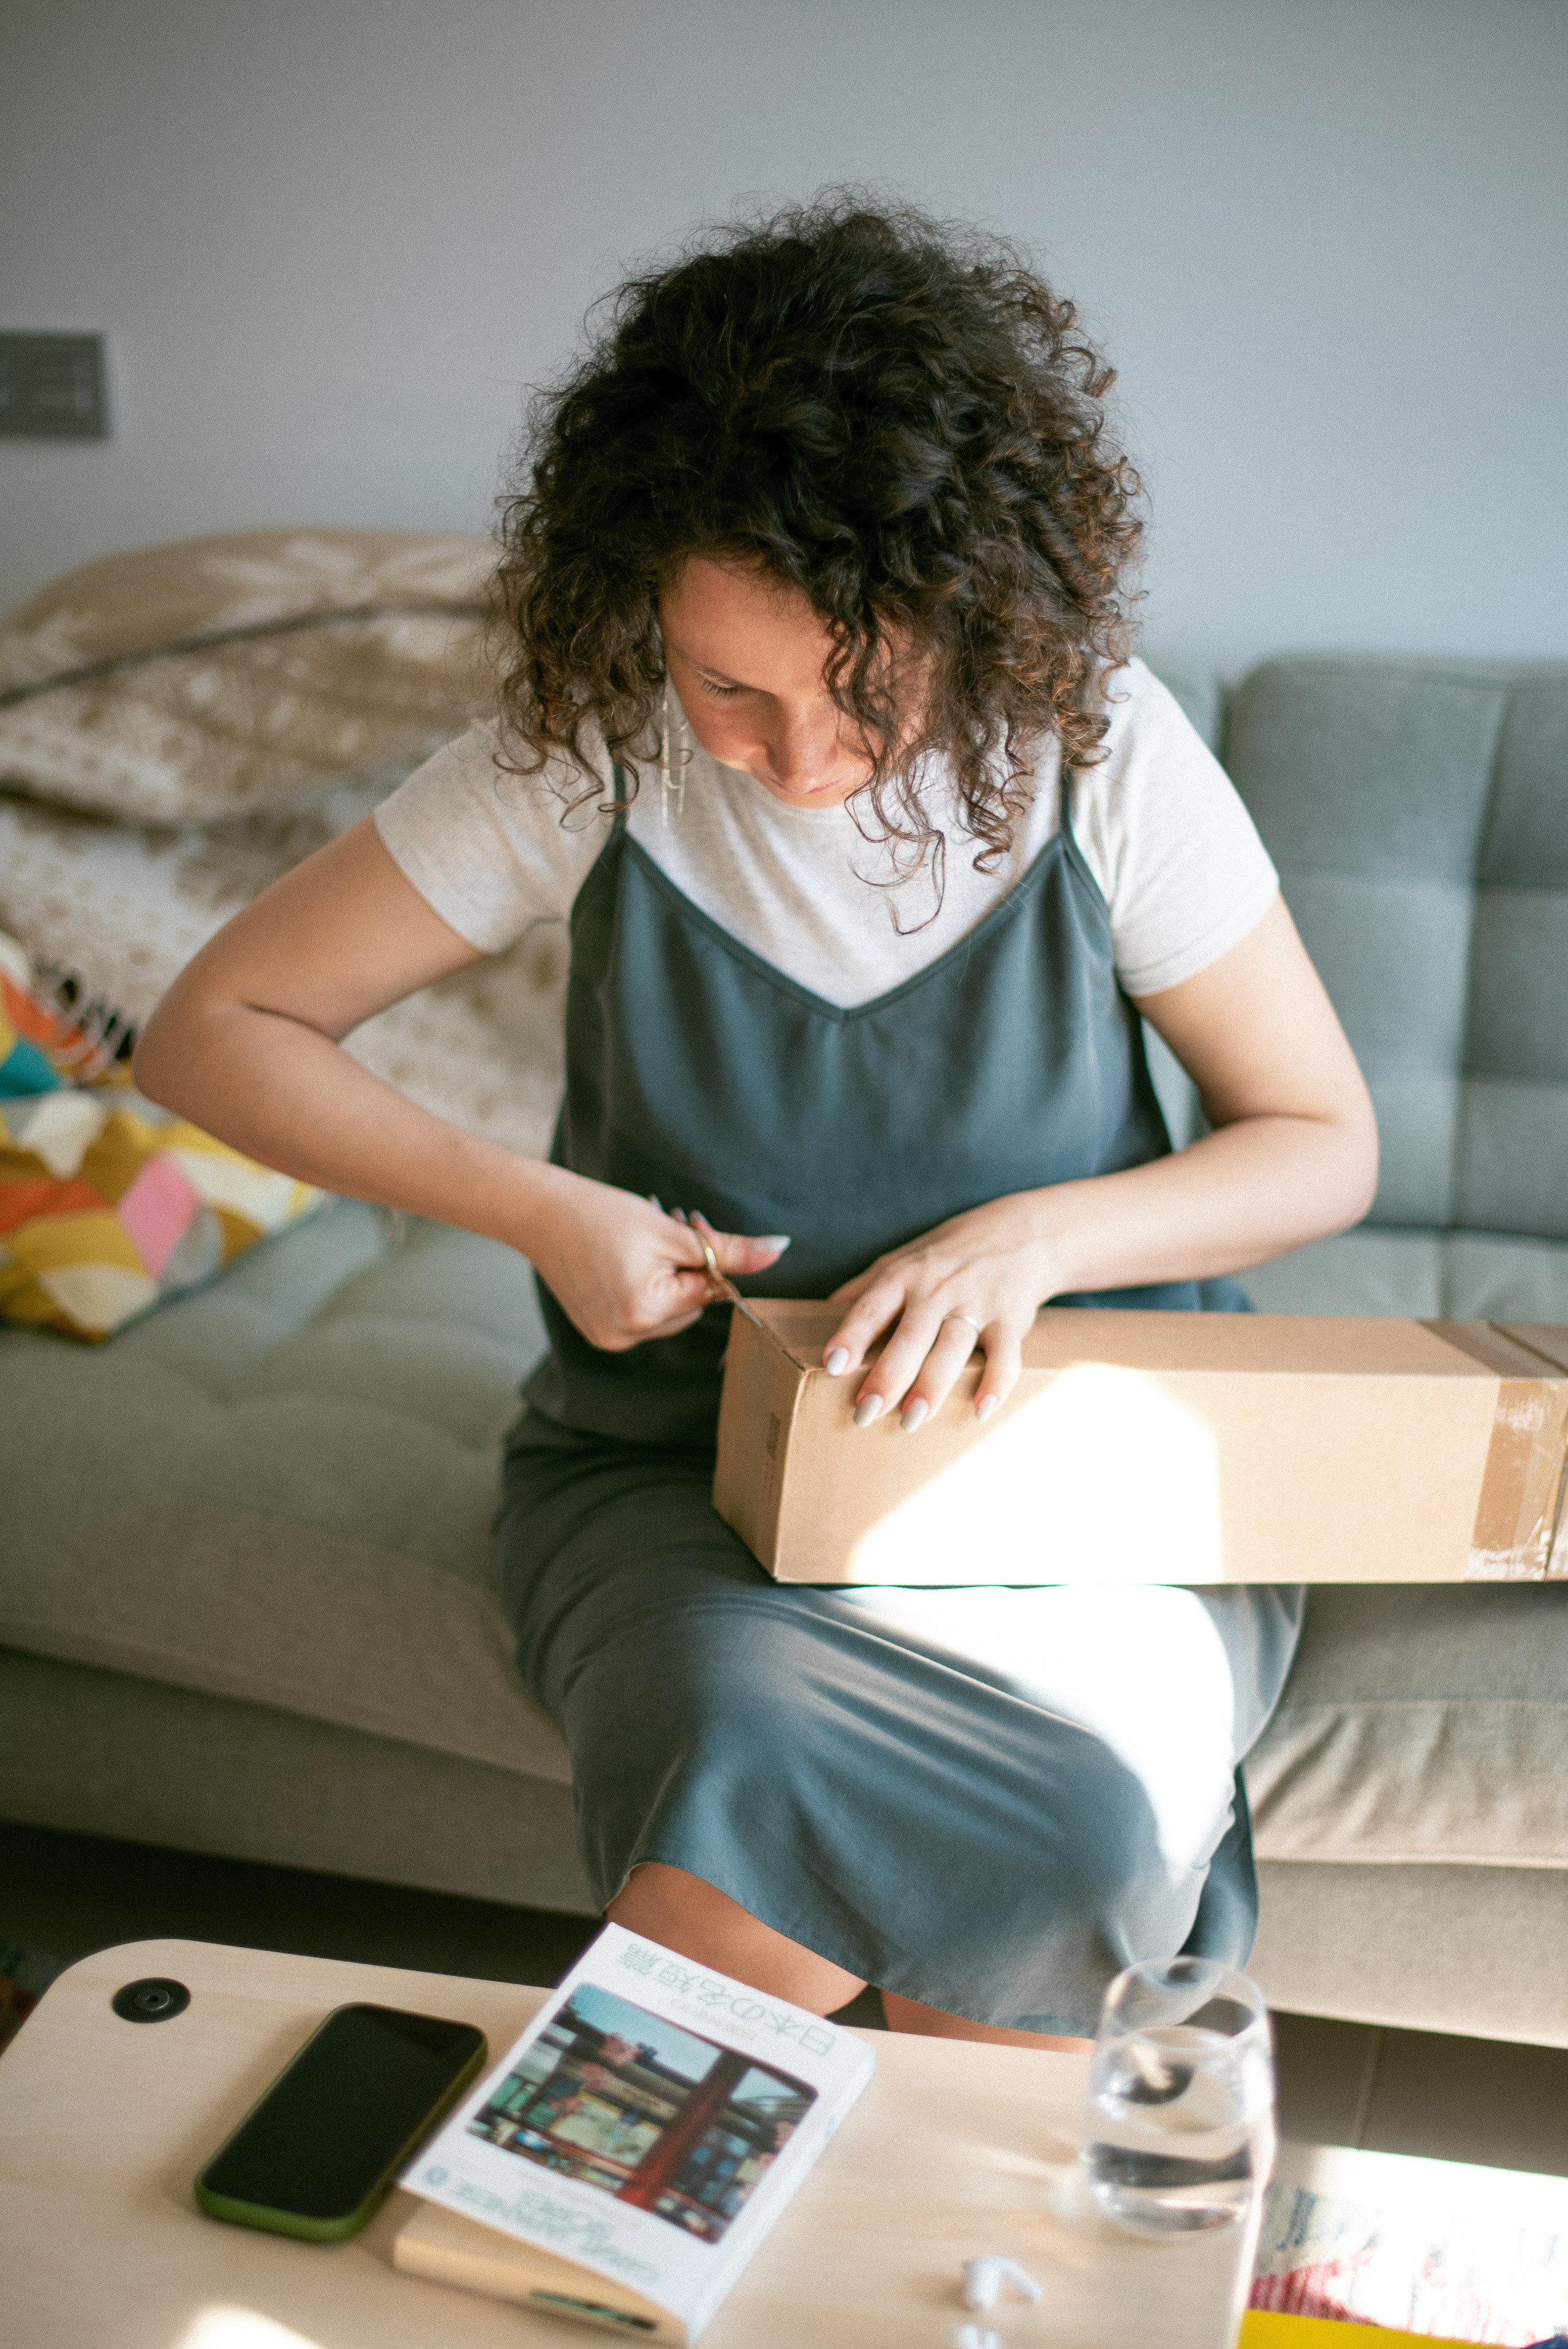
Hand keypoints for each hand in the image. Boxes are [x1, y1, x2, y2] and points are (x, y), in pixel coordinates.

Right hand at [524, 1171, 788, 1351]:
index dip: (705, 1258)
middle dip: (686, 1271)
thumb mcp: (672, 1230)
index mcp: (647, 1312)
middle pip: (689, 1308)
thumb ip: (728, 1249)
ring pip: (668, 1313)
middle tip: (665, 1231)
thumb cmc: (603, 1214)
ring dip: (666, 1281)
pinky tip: (621, 1263)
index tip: (686, 1227)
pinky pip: (641, 1317)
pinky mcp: (598, 1333)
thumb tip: (780, 1251)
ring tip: (639, 1247)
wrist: (540, 1213)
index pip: (708, 1292)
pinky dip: (642, 1291)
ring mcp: (609, 1339)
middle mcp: (627, 1336)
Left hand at [820, 1194, 1058, 1429]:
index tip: (833, 1365)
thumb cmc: (948, 1253)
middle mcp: (938, 1289)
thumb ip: (865, 1287)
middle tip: (866, 1412)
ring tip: (912, 1420)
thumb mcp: (903, 1258)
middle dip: (888, 1375)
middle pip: (911, 1335)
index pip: (872, 1306)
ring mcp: (976, 1304)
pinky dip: (997, 1382)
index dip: (851, 1335)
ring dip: (933, 1385)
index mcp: (904, 1275)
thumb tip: (820, 1313)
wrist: (1021, 1234)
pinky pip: (1005, 1354)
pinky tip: (981, 1410)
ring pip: (952, 1347)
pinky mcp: (1010, 1319)